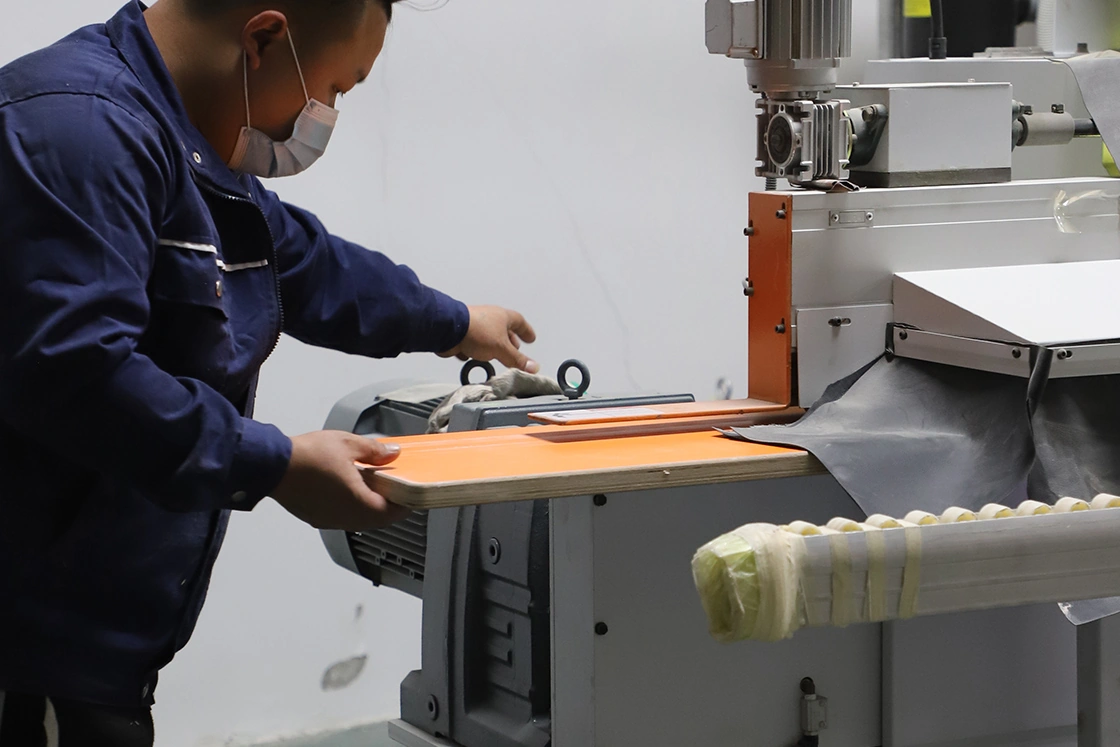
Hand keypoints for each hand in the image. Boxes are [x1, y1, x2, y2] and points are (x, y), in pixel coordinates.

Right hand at [271, 431, 410, 530]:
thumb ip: (375, 451)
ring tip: (373, 485)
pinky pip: (342, 518)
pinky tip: (350, 488)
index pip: (393, 512)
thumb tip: (392, 454)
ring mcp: (329, 520)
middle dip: (390, 506)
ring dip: (370, 507)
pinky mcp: (315, 518)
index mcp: (359, 504)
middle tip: (396, 489)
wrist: (271, 465)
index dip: (406, 503)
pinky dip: (352, 507)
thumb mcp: (349, 444)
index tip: (412, 493)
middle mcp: (345, 518)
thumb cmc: (308, 456)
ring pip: (360, 520)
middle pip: (378, 520)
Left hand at [441, 305, 538, 372]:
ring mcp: (475, 325)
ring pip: (488, 338)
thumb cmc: (476, 331)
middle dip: (510, 341)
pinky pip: (473, 344)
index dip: (526, 331)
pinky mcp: (463, 334)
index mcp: (502, 316)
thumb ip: (517, 360)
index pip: (519, 322)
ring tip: (497, 357)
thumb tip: (533, 367)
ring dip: (493, 348)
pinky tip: (476, 359)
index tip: (531, 339)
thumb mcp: (502, 349)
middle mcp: (489, 318)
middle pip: (504, 330)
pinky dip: (476, 352)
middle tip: (515, 350)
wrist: (448, 329)